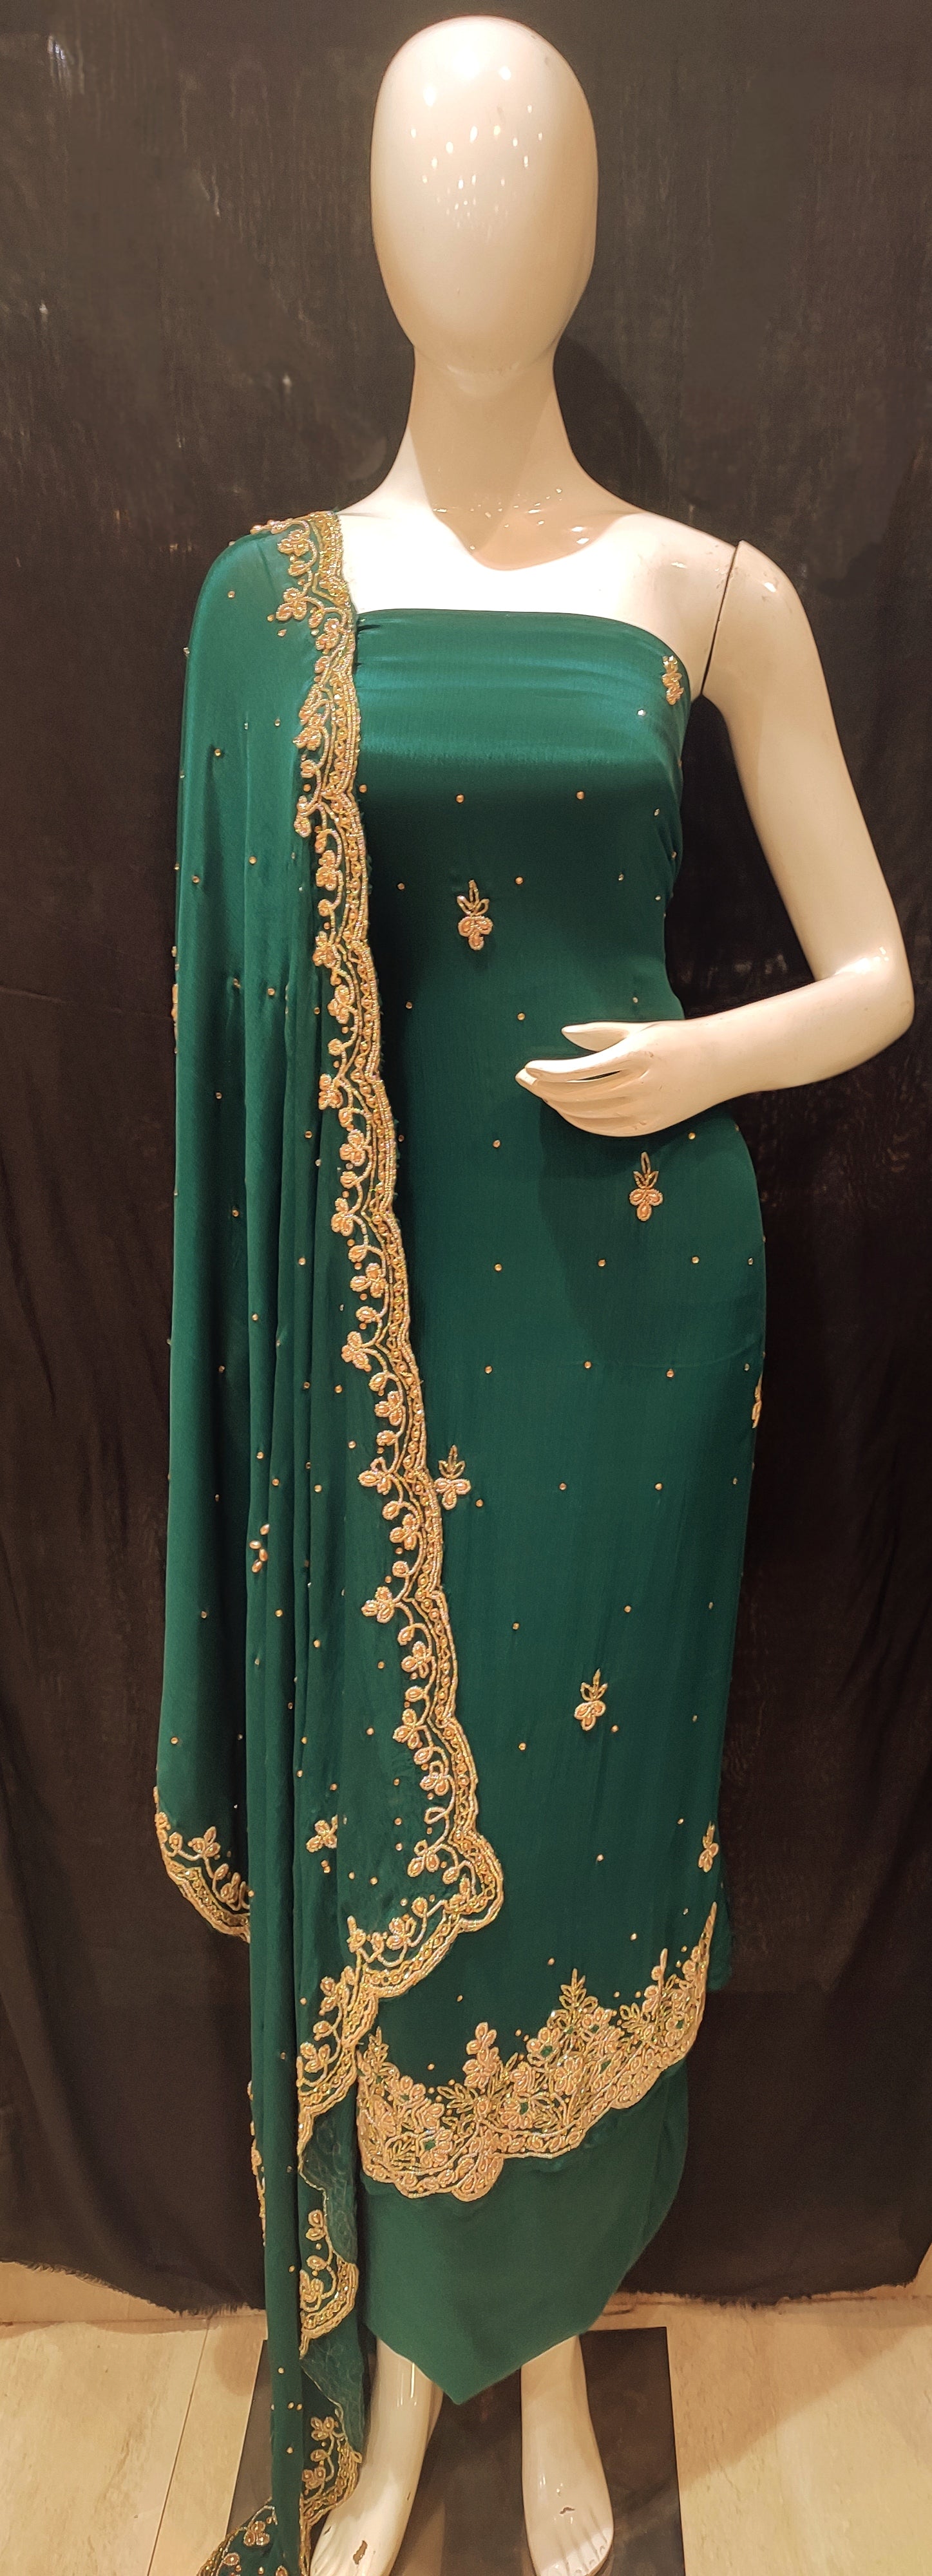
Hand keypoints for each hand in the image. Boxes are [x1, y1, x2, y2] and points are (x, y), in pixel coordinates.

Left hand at [515, 1018, 718, 1136]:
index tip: (528, 1067)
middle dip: (545, 1089)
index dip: (549, 1072)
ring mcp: (645, 1111)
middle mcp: (639, 1086)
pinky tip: (565, 1110)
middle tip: (524, 1079)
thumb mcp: (640, 1029)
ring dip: (558, 1105)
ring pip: (587, 1114)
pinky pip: (604, 1130)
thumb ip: (600, 1033)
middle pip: (578, 1095)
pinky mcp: (649, 1127)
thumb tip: (564, 1035)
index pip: (580, 1070)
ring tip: (541, 1092)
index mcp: (636, 1055)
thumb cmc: (678, 1039)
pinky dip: (579, 1121)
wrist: (723, 1063)